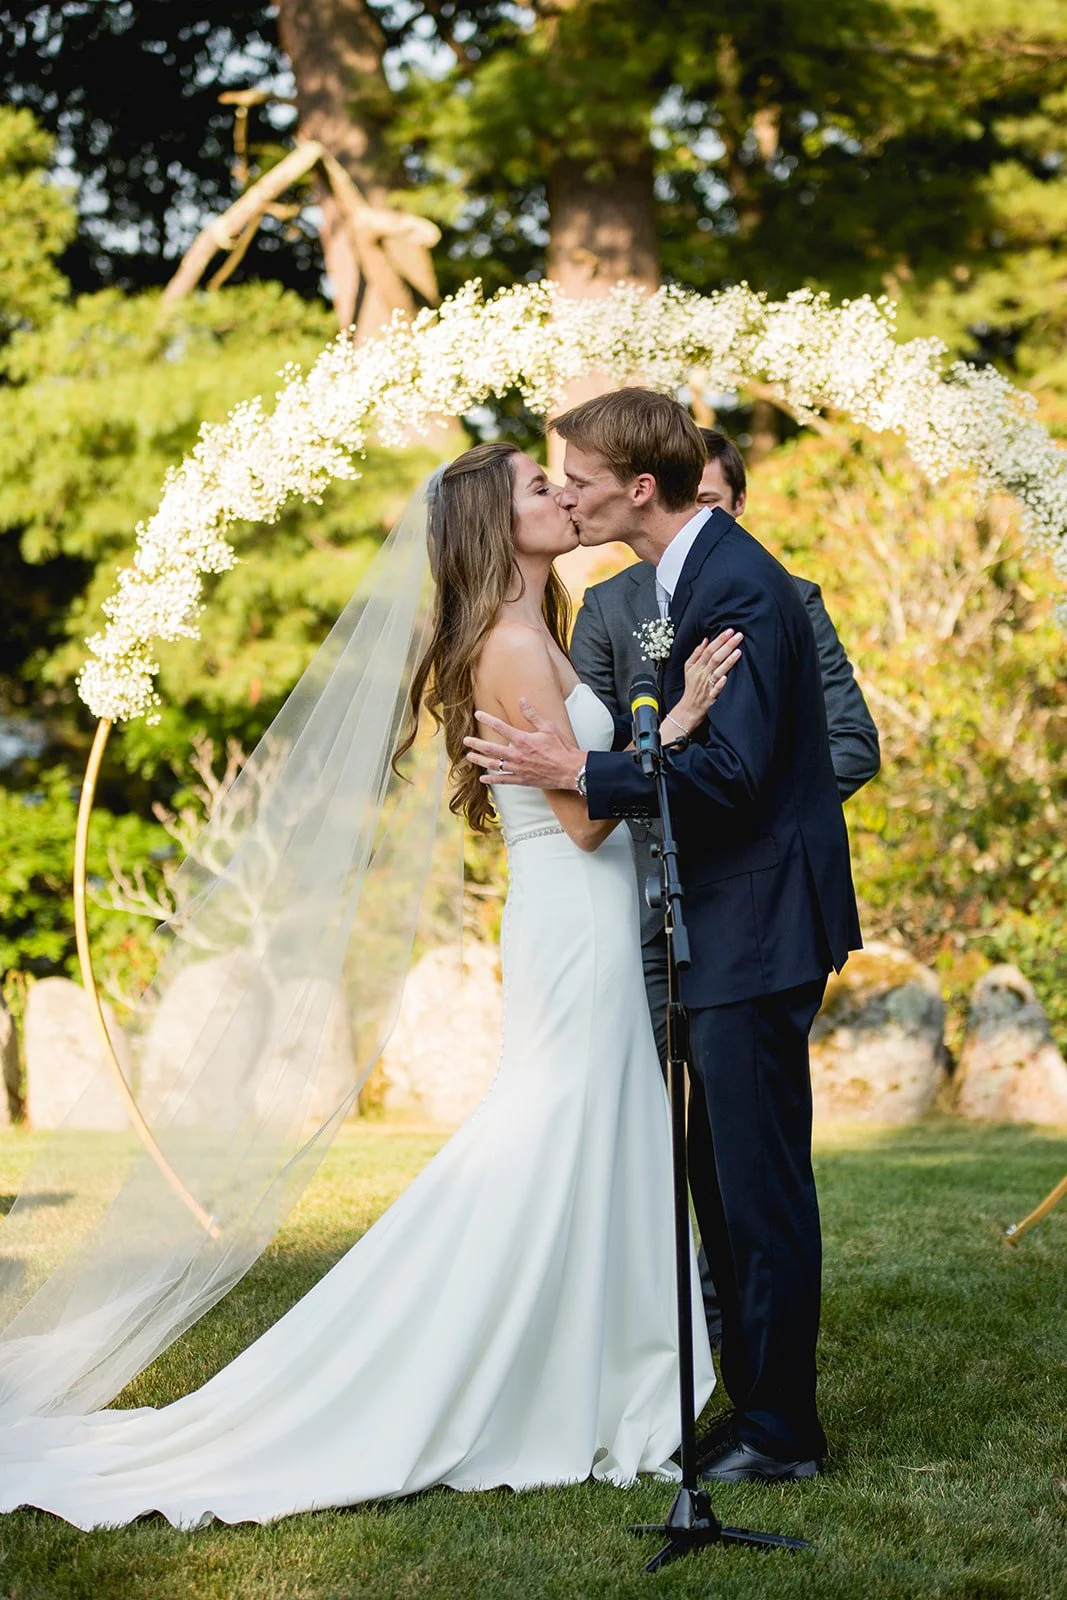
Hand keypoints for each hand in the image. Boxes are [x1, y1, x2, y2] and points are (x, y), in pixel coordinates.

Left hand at [464, 700, 585, 788]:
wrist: (571, 770)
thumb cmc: (561, 748)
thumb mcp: (548, 727)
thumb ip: (532, 714)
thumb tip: (522, 700)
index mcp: (523, 739)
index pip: (500, 726)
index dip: (488, 718)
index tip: (478, 714)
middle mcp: (517, 754)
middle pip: (491, 748)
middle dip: (476, 743)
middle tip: (466, 740)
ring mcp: (518, 768)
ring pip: (493, 764)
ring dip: (479, 760)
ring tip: (469, 756)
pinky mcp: (522, 780)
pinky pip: (503, 780)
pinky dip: (491, 779)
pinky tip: (482, 778)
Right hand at [670, 629, 742, 733]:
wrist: (689, 708)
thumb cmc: (691, 687)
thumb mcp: (688, 668)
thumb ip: (696, 654)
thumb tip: (705, 640)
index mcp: (697, 666)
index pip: (709, 649)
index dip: (719, 639)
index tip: (729, 631)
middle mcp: (702, 674)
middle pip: (715, 657)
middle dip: (727, 645)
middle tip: (738, 635)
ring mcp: (707, 685)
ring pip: (718, 671)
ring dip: (728, 661)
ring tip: (738, 651)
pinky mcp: (711, 697)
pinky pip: (715, 690)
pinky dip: (720, 684)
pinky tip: (726, 677)